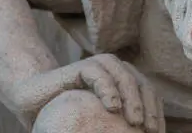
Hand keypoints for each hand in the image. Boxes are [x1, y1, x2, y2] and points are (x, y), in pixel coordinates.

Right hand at [10, 54, 164, 132]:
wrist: (35, 101)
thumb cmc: (69, 114)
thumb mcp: (98, 122)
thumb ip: (117, 126)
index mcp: (126, 83)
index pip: (150, 95)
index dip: (157, 113)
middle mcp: (117, 71)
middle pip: (143, 85)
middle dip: (149, 108)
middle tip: (149, 129)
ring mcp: (101, 66)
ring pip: (126, 76)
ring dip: (133, 98)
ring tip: (135, 121)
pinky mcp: (84, 66)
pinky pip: (100, 73)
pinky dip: (109, 89)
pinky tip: (113, 107)